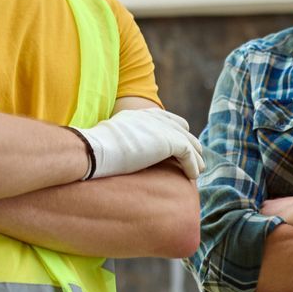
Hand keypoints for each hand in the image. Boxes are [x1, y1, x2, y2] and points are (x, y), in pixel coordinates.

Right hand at [79, 108, 204, 181]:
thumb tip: (110, 153)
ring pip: (188, 141)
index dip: (173, 129)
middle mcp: (152, 118)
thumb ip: (119, 140)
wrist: (96, 150)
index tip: (178, 142)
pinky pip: (189, 155)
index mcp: (138, 115)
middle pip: (180, 127)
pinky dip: (193, 166)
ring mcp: (162, 128)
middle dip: (188, 142)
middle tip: (192, 157)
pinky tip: (192, 176)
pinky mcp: (170, 142)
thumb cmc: (94, 150)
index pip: (163, 117)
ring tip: (198, 169)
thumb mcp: (108, 139)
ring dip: (195, 156)